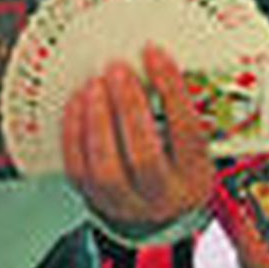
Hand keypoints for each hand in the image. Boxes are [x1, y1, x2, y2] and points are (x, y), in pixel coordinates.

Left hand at [62, 43, 214, 229]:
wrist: (156, 213)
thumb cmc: (175, 166)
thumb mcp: (190, 144)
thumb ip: (176, 109)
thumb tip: (149, 59)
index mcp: (194, 176)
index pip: (186, 132)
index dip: (171, 89)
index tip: (153, 54)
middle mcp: (162, 196)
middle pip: (144, 156)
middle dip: (128, 106)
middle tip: (117, 69)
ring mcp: (126, 203)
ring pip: (106, 168)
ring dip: (97, 120)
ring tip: (95, 84)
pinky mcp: (95, 200)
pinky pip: (78, 169)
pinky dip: (74, 133)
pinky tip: (78, 104)